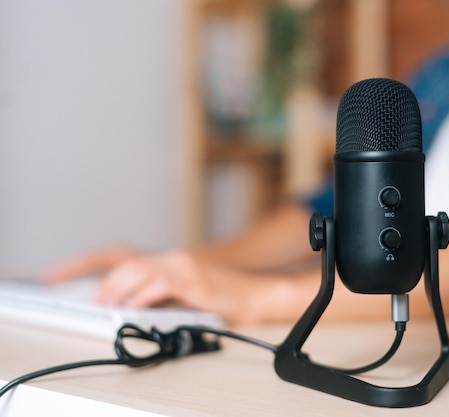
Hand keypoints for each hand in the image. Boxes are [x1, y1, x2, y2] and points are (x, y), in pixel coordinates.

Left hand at [46, 248, 299, 323]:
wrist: (254, 295)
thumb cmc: (221, 297)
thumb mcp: (183, 294)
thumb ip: (158, 294)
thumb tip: (126, 304)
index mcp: (169, 260)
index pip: (119, 255)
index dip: (85, 262)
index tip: (58, 274)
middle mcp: (174, 258)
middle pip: (127, 262)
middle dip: (104, 281)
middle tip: (94, 300)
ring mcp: (185, 267)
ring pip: (140, 270)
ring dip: (119, 288)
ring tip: (108, 304)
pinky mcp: (195, 281)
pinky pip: (162, 284)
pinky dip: (144, 295)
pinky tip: (135, 305)